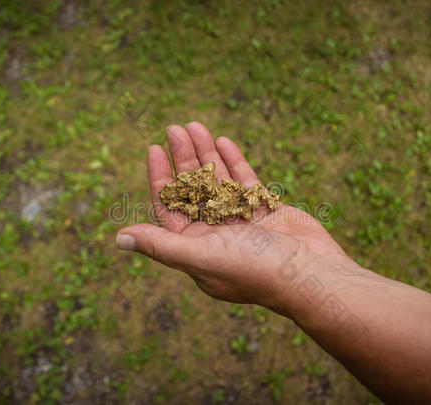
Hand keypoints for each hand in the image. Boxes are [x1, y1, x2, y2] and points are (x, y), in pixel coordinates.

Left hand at [116, 122, 348, 312]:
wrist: (311, 274)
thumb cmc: (254, 270)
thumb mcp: (201, 255)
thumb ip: (161, 244)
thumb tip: (119, 238)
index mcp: (196, 249)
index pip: (170, 208)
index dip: (160, 178)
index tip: (154, 148)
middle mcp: (216, 236)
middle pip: (193, 190)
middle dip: (184, 159)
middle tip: (175, 128)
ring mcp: (242, 223)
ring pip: (218, 182)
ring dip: (207, 154)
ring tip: (196, 125)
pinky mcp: (266, 213)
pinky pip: (245, 183)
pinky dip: (235, 162)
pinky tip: (223, 141)